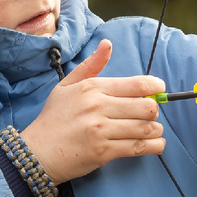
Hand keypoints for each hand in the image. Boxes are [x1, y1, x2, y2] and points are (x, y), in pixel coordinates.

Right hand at [21, 39, 166, 183]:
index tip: (159, 90)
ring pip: (145, 127)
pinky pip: (139, 147)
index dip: (155, 87)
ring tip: (152, 130)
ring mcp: (101, 130)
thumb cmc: (54, 118)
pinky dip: (153, 146)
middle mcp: (98, 107)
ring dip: (155, 129)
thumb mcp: (67, 86)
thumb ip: (91, 66)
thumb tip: (107, 44)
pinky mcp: (104, 152)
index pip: (137, 84)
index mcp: (92, 88)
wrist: (37, 152)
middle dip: (154, 110)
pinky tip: (156, 144)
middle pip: (146, 106)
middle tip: (150, 114)